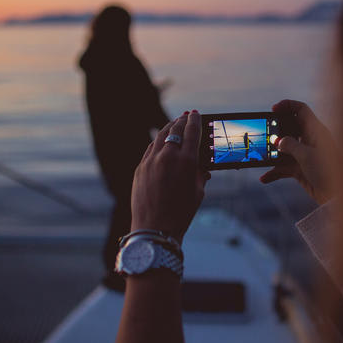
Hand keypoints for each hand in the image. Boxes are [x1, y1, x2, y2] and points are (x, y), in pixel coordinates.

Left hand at [131, 110, 209, 242]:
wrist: (154, 229)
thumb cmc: (180, 213)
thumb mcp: (198, 192)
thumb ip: (200, 174)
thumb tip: (202, 166)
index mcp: (187, 162)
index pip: (192, 132)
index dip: (196, 120)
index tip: (197, 114)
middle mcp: (167, 157)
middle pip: (175, 129)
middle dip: (182, 120)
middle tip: (187, 115)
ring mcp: (150, 161)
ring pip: (160, 136)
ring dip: (169, 128)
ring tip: (174, 123)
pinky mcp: (140, 168)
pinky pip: (150, 149)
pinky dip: (158, 142)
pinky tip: (161, 142)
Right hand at [260, 99, 335, 204]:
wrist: (337, 196)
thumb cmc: (328, 172)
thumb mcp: (306, 156)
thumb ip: (290, 145)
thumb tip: (277, 141)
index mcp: (316, 131)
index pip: (301, 110)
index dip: (287, 106)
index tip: (273, 109)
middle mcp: (310, 140)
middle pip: (289, 128)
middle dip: (276, 132)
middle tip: (264, 136)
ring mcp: (305, 155)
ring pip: (284, 150)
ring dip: (272, 155)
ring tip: (261, 157)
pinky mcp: (301, 169)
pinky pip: (284, 167)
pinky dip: (274, 172)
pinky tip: (265, 178)